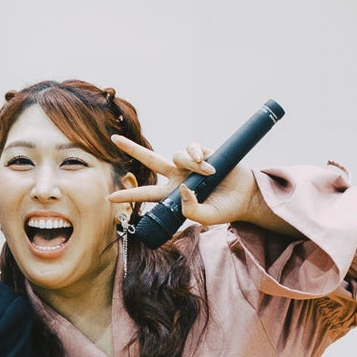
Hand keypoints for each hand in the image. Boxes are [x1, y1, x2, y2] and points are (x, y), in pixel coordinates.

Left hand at [108, 135, 263, 231]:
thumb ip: (190, 210)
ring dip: (191, 165)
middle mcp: (177, 177)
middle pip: (149, 160)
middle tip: (113, 138)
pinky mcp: (203, 153)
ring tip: (210, 174)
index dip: (129, 196)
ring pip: (176, 155)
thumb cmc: (226, 209)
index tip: (109, 197)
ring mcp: (188, 164)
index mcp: (173, 195)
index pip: (147, 194)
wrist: (246, 196)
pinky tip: (206, 163)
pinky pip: (191, 147)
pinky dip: (196, 154)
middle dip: (131, 149)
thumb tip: (181, 188)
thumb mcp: (207, 217)